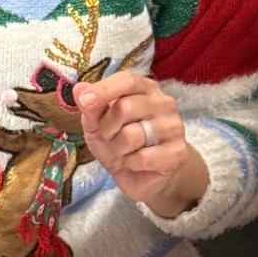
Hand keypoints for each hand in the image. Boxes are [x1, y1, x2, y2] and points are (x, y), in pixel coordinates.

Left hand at [75, 72, 205, 213]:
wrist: (144, 176)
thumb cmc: (121, 143)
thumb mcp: (98, 125)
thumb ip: (91, 108)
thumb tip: (79, 89)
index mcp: (145, 89)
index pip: (128, 80)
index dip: (105, 89)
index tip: (85, 101)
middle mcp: (164, 103)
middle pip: (125, 107)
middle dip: (108, 128)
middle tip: (111, 138)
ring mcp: (174, 127)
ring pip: (132, 135)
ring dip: (119, 149)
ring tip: (125, 151)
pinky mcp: (178, 152)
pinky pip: (143, 157)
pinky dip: (132, 164)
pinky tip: (137, 163)